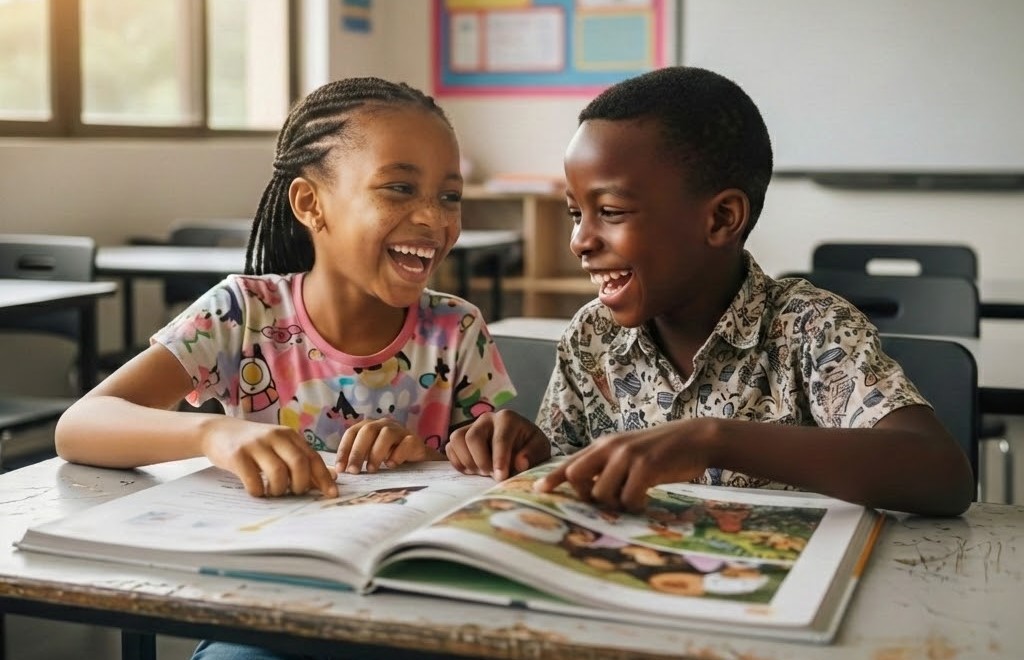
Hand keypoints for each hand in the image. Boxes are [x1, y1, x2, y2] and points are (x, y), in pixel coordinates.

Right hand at [199, 417, 337, 497]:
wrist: (218, 431)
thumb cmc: (255, 444)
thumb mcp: (280, 447)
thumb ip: (303, 460)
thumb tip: (332, 477)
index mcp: (289, 436)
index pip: (313, 457)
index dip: (324, 477)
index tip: (332, 494)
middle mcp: (275, 437)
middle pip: (298, 464)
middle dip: (301, 484)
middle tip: (294, 492)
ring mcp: (255, 445)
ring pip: (278, 472)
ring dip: (279, 489)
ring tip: (273, 492)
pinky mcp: (237, 455)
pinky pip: (253, 479)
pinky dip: (258, 491)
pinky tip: (257, 491)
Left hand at [335, 418, 441, 473]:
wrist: (419, 462)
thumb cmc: (389, 459)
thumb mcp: (370, 458)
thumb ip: (356, 461)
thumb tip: (337, 473)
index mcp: (369, 427)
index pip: (352, 433)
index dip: (344, 450)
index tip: (340, 469)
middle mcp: (383, 425)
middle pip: (367, 431)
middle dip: (357, 452)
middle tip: (353, 471)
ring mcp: (400, 430)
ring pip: (386, 434)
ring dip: (376, 453)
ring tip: (372, 470)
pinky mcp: (415, 440)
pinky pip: (406, 442)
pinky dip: (397, 454)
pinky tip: (391, 465)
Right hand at [446, 409, 550, 480]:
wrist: (519, 446)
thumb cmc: (530, 447)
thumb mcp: (540, 450)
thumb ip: (533, 455)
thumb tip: (520, 463)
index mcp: (508, 419)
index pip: (500, 438)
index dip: (499, 459)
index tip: (501, 477)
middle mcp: (487, 418)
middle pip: (473, 437)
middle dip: (481, 460)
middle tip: (491, 475)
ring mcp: (471, 426)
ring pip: (457, 439)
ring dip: (467, 461)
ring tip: (482, 471)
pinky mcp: (461, 437)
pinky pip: (450, 448)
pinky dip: (458, 462)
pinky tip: (473, 469)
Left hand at [533, 418, 717, 510]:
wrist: (695, 438)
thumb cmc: (661, 451)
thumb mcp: (629, 453)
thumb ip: (608, 466)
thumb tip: (588, 490)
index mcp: (604, 445)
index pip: (570, 463)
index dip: (552, 478)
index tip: (537, 491)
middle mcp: (610, 448)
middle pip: (576, 477)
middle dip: (586, 496)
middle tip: (606, 501)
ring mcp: (627, 456)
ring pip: (602, 493)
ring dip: (615, 503)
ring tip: (633, 497)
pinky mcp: (645, 467)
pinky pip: (628, 498)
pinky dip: (635, 505)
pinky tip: (645, 500)